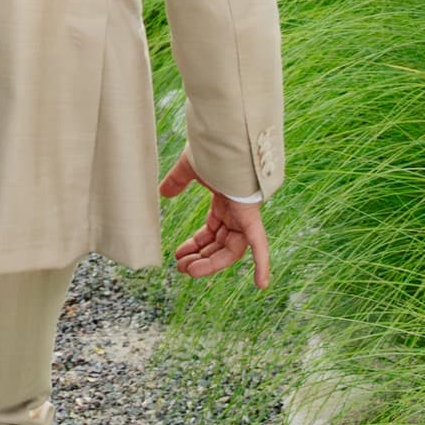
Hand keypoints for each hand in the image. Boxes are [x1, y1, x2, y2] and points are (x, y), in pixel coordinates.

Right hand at [159, 149, 271, 288]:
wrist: (226, 139)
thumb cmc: (211, 150)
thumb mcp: (189, 169)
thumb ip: (177, 182)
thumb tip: (162, 192)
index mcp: (225, 202)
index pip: (212, 232)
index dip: (195, 245)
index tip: (178, 255)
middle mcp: (237, 212)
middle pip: (220, 244)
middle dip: (200, 258)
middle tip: (182, 268)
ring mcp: (245, 215)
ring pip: (231, 249)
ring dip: (212, 263)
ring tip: (189, 271)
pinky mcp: (252, 217)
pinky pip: (260, 246)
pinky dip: (262, 265)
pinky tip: (261, 285)